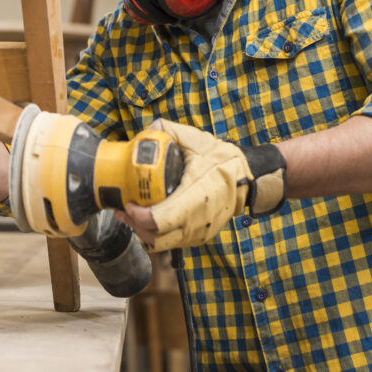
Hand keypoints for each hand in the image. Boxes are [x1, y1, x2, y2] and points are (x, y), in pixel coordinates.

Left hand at [116, 119, 286, 251]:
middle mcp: (196, 221)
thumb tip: (151, 128)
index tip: (128, 202)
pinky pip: (172, 242)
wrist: (248, 178)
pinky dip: (156, 234)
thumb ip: (171, 132)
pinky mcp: (200, 236)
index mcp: (193, 198)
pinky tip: (148, 220)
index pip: (158, 220)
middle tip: (123, 208)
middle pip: (154, 236)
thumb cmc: (222, 160)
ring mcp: (199, 232)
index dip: (137, 215)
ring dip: (143, 231)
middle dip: (134, 224)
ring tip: (131, 215)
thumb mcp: (197, 141)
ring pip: (162, 244)